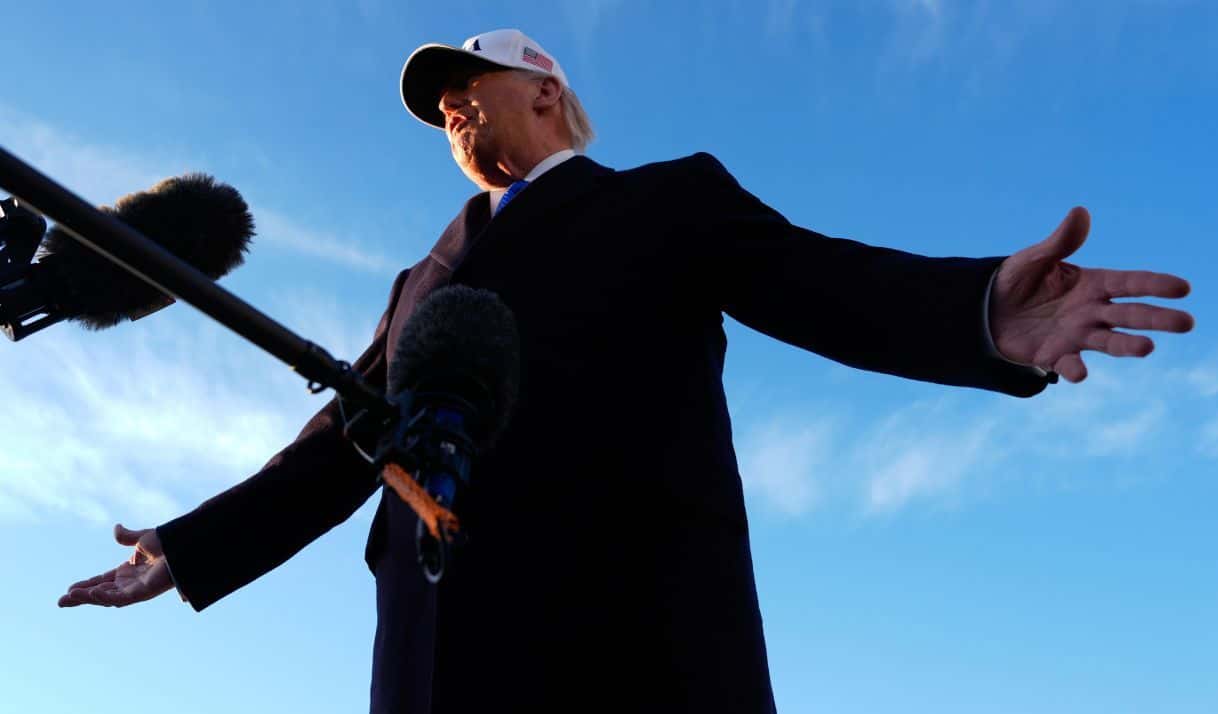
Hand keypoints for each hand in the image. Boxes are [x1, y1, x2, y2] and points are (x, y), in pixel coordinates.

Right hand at [58, 524, 173, 607]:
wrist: (186, 544)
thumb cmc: (170, 542)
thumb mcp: (144, 538)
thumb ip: (127, 537)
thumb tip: (116, 528)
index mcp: (129, 571)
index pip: (102, 581)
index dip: (86, 585)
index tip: (69, 589)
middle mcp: (131, 583)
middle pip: (101, 593)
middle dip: (81, 598)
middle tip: (61, 601)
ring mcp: (137, 589)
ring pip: (107, 598)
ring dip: (88, 598)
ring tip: (69, 597)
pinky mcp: (144, 592)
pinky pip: (120, 598)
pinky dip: (104, 596)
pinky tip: (90, 593)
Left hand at [990, 206, 1194, 382]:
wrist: (986, 311)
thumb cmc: (1016, 280)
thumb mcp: (1035, 258)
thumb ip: (1059, 242)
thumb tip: (1080, 211)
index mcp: (1092, 284)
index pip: (1131, 283)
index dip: (1156, 285)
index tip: (1183, 288)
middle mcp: (1092, 311)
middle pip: (1131, 315)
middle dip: (1158, 319)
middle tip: (1186, 323)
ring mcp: (1076, 335)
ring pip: (1110, 341)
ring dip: (1127, 346)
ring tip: (1147, 348)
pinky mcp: (1055, 355)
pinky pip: (1068, 365)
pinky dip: (1074, 370)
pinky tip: (1080, 372)